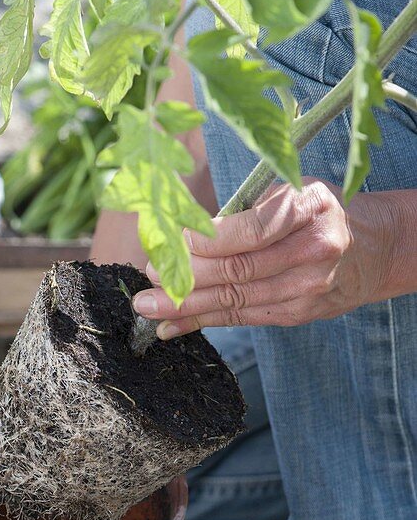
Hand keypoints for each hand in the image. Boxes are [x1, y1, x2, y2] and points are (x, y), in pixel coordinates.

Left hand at [132, 179, 394, 336]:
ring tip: (148, 305)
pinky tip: (169, 327)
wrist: (370, 250)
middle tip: (151, 275)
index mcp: (312, 208)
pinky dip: (201, 321)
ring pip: (236, 299)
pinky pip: (240, 318)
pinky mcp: (296, 315)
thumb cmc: (316, 212)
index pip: (254, 230)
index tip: (176, 241)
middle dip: (189, 276)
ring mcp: (307, 288)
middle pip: (240, 270)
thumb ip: (248, 211)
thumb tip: (186, 234)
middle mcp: (314, 251)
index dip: (210, 239)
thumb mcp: (293, 192)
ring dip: (186, 305)